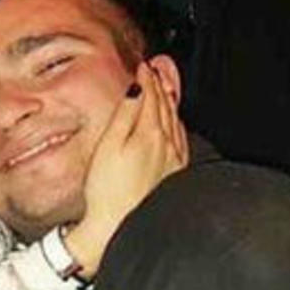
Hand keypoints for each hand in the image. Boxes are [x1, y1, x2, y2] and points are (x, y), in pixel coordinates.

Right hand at [63, 62, 187, 277]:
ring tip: (166, 86)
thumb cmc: (108, 188)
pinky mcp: (173, 173)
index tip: (143, 64)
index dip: (147, 78)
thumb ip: (125, 114)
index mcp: (150, 132)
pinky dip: (177, 122)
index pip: (151, 95)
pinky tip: (174, 123)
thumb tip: (137, 87)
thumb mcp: (109, 144)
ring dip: (170, 100)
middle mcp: (167, 143)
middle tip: (157, 67)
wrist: (119, 225)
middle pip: (166, 105)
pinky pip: (181, 138)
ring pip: (175, 120)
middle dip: (162, 84)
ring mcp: (173, 159)